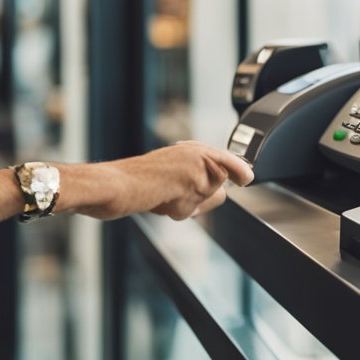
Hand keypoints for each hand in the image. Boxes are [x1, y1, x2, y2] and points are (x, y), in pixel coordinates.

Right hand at [70, 141, 253, 220]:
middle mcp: (194, 153)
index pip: (223, 158)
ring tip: (162, 197)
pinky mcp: (191, 177)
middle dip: (203, 199)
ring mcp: (194, 165)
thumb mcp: (167, 177)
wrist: (113, 184)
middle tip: (171, 196)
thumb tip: (222, 193)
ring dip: (188, 206)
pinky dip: (179, 209)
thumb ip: (193, 180)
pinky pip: (194, 206)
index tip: (246, 177)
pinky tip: (159, 200)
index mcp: (188, 150)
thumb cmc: (131, 182)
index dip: (237, 168)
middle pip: (221, 186)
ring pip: (209, 198)